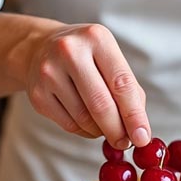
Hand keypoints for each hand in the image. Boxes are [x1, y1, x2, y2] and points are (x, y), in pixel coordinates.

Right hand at [23, 22, 150, 148]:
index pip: (121, 83)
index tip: (143, 137)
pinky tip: (88, 123)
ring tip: (106, 127)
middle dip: (117, 130)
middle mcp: (70, 51)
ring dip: (100, 131)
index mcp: (96, 38)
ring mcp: (50, 72)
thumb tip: (138, 130)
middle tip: (126, 142)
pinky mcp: (37, 94)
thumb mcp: (110, 58)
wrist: (40, 48)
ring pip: (84, 118)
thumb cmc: (86, 56)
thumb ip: (129, 90)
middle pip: (101, 104)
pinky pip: (68, 125)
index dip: (134, 114)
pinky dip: (84, 131)